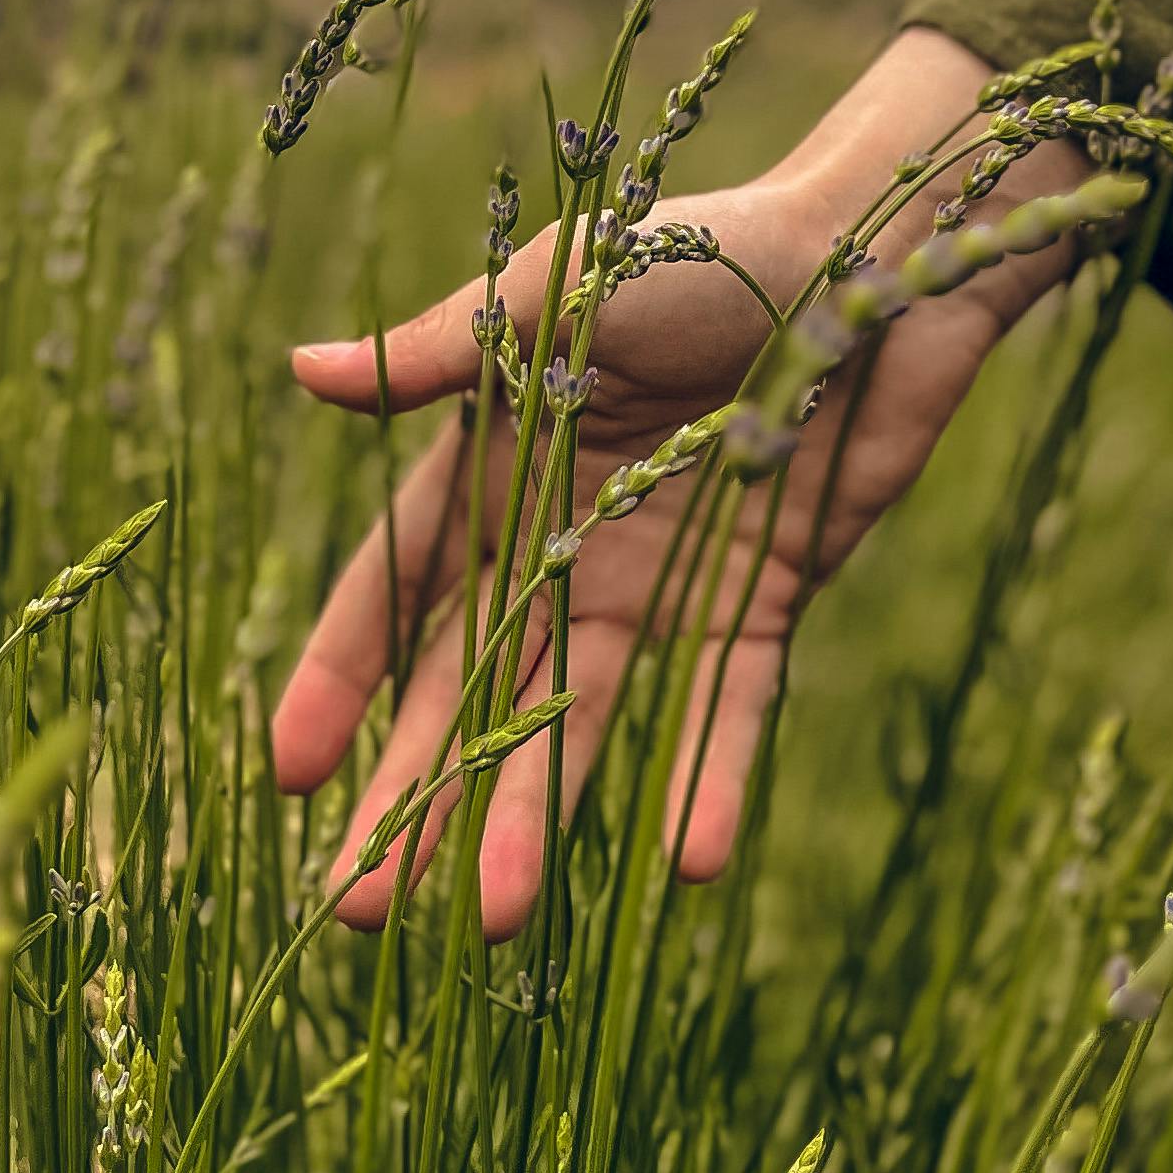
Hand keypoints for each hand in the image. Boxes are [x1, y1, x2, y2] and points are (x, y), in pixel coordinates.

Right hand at [270, 30, 1086, 935]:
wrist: (881, 253)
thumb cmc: (707, 247)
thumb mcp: (557, 290)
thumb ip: (440, 353)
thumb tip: (297, 370)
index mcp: (496, 466)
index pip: (398, 595)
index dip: (341, 680)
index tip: (292, 775)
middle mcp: (563, 542)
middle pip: (472, 689)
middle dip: (417, 797)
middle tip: (365, 910)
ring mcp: (657, 584)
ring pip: (581, 725)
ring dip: (536, 821)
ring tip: (494, 925)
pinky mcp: (757, 603)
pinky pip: (726, 712)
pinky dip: (708, 782)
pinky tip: (684, 868)